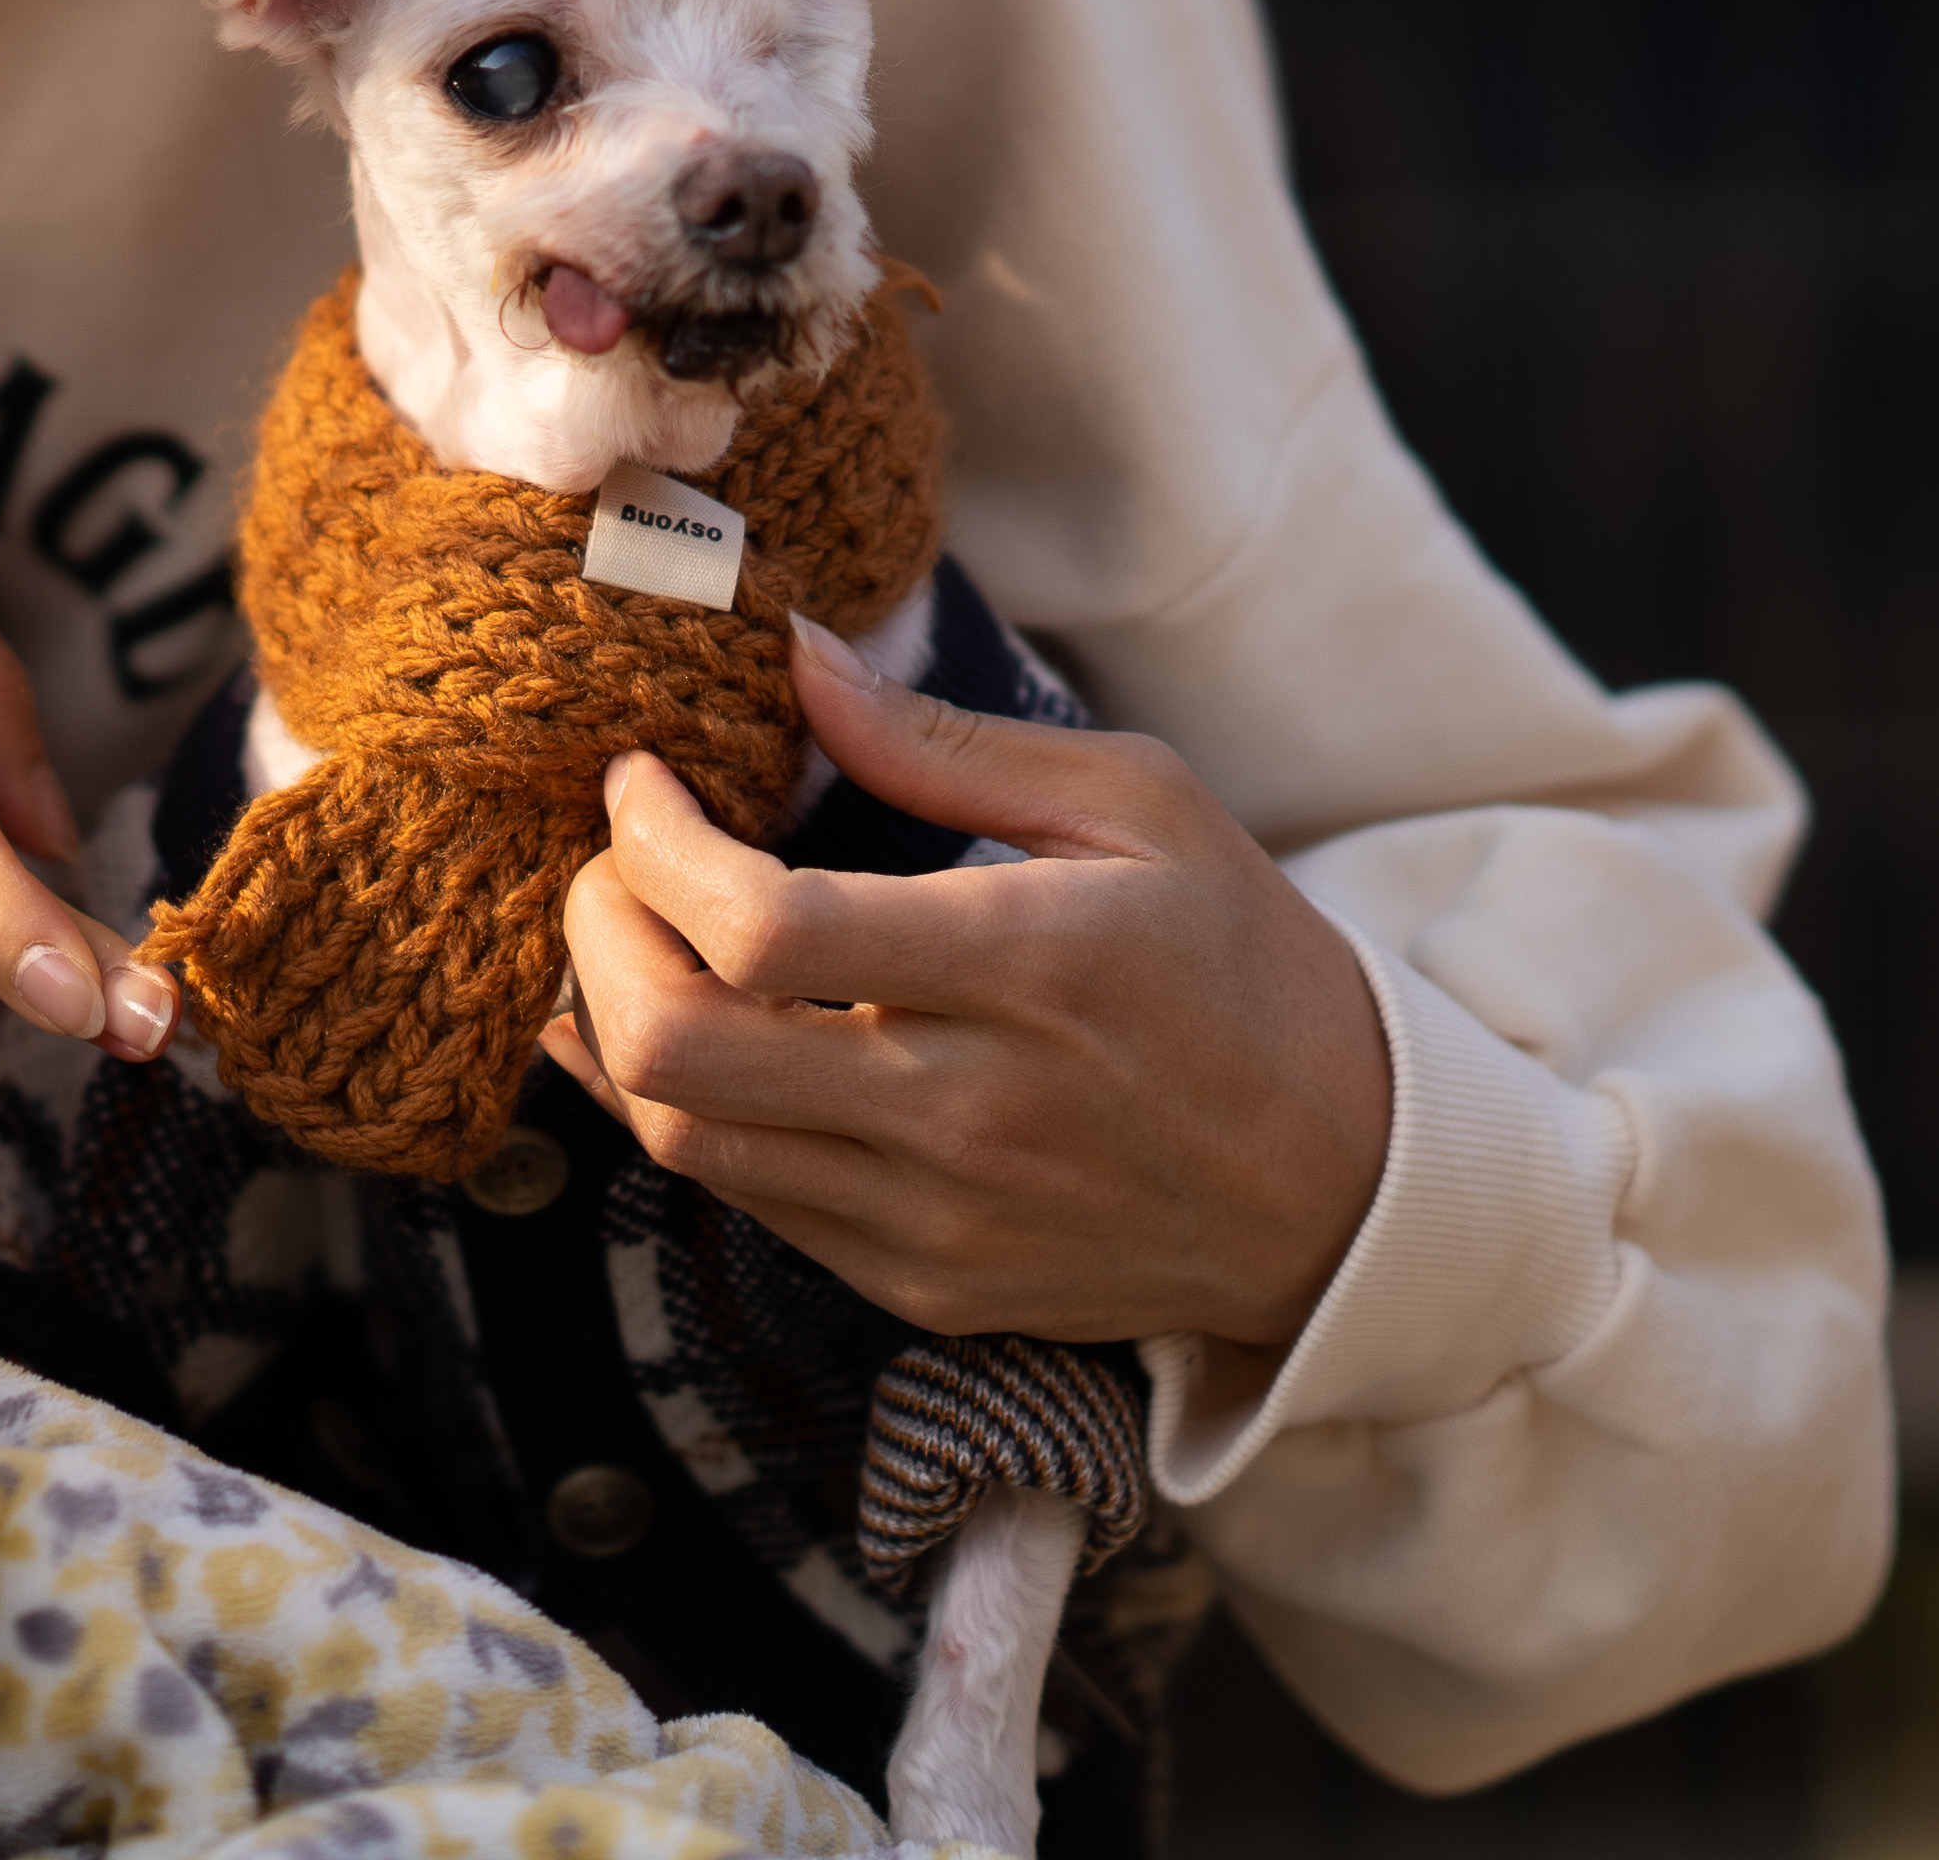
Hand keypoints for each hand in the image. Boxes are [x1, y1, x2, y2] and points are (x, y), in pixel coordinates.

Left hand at [537, 615, 1390, 1348]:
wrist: (1343, 1190)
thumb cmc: (1239, 963)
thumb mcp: (1137, 803)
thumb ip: (944, 740)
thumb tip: (794, 656)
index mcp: (1029, 966)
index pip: (761, 927)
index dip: (653, 846)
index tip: (641, 784)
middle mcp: (968, 1110)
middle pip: (679, 1051)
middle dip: (595, 938)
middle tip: (607, 863)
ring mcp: (938, 1218)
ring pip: (684, 1139)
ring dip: (611, 1027)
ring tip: (624, 938)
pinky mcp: (923, 1283)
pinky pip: (745, 1200)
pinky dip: (677, 1111)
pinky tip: (678, 1034)